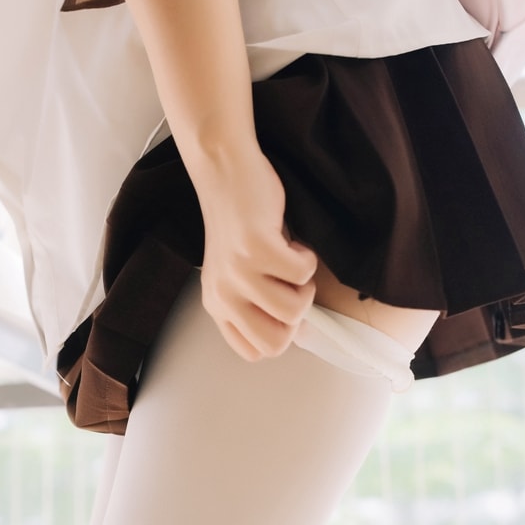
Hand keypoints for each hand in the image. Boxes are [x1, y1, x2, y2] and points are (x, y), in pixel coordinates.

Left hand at [191, 147, 318, 360]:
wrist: (225, 173)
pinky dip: (307, 257)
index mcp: (218, 306)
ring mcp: (237, 272)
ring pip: (293, 310)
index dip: (281, 331)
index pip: (255, 351)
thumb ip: (261, 305)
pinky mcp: (255, 248)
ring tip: (290, 259)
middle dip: (296, 316)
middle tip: (289, 283)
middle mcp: (223, 295)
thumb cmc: (240, 222)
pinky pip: (302, 273)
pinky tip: (290, 240)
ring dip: (305, 285)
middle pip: (276, 343)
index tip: (283, 302)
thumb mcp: (241, 274)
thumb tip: (302, 334)